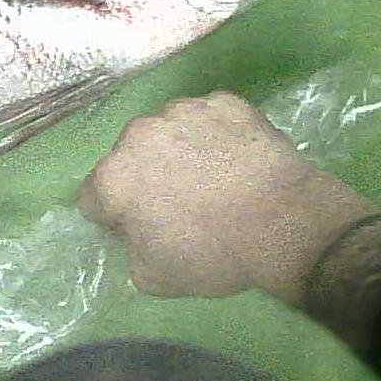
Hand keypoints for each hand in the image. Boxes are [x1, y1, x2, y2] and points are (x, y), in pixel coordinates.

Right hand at [77, 92, 380, 303]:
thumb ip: (129, 250)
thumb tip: (135, 232)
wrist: (287, 224)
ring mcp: (183, 111)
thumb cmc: (214, 255)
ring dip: (177, 151)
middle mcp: (138, 134)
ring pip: (168, 132)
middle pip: (128, 157)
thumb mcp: (152, 278)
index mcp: (113, 177)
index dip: (115, 218)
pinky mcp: (224, 102)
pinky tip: (235, 160)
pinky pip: (208, 119)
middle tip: (180, 203)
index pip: (93, 198)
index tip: (142, 229)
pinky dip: (214, 135)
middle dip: (144, 177)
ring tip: (211, 178)